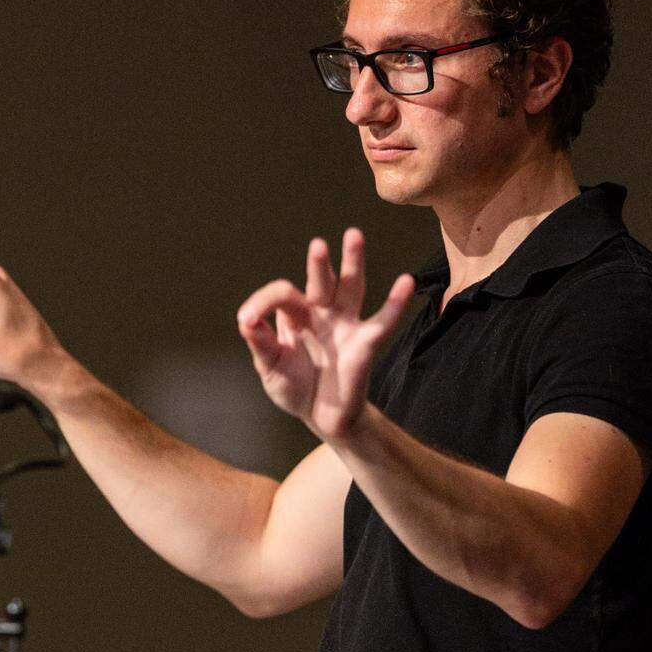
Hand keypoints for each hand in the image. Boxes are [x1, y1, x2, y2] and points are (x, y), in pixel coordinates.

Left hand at [237, 229, 414, 439]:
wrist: (322, 416)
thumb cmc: (295, 387)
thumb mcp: (270, 368)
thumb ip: (261, 344)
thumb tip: (245, 319)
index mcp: (295, 315)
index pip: (282, 295)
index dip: (263, 302)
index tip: (247, 320)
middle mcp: (321, 313)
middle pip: (321, 281)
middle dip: (319, 264)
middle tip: (318, 245)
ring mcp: (345, 324)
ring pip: (351, 287)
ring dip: (353, 262)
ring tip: (353, 235)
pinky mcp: (365, 342)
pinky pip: (383, 320)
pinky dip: (396, 302)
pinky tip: (406, 281)